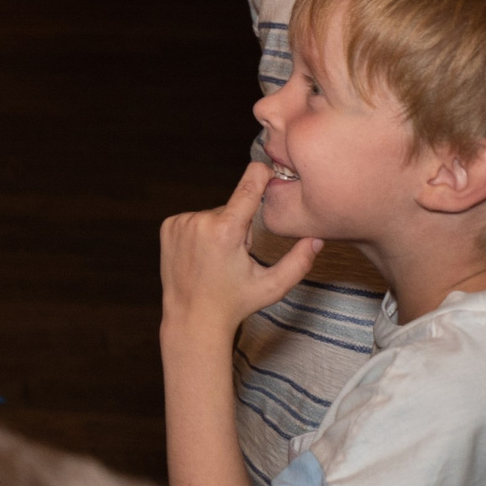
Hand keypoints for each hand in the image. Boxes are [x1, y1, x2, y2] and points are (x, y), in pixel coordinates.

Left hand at [161, 161, 323, 347]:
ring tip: (217, 260)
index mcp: (226, 231)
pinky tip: (202, 255)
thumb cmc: (234, 303)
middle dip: (240, 227)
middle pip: (233, 209)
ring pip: (214, 215)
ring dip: (221, 230)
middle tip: (237, 257)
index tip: (270, 168)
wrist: (192, 317)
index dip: (261, 174)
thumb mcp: (272, 286)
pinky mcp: (168, 226)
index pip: (247, 187)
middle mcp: (200, 221)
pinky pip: (195, 219)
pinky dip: (202, 232)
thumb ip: (299, 262)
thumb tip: (317, 238)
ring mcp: (181, 222)